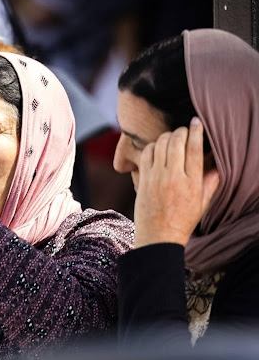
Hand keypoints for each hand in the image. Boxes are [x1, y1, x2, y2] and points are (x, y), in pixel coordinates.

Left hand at [133, 118, 219, 247]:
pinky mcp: (143, 180)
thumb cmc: (182, 222)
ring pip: (160, 144)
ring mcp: (156, 178)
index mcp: (192, 182)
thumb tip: (217, 166)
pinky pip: (146, 154)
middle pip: (176, 141)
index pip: (195, 148)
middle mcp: (173, 177)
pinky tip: (157, 149)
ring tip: (171, 138)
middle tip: (183, 130)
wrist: (158, 237)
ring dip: (166, 136)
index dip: (196, 131)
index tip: (196, 121)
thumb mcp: (203, 204)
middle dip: (181, 131)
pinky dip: (152, 146)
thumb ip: (211, 183)